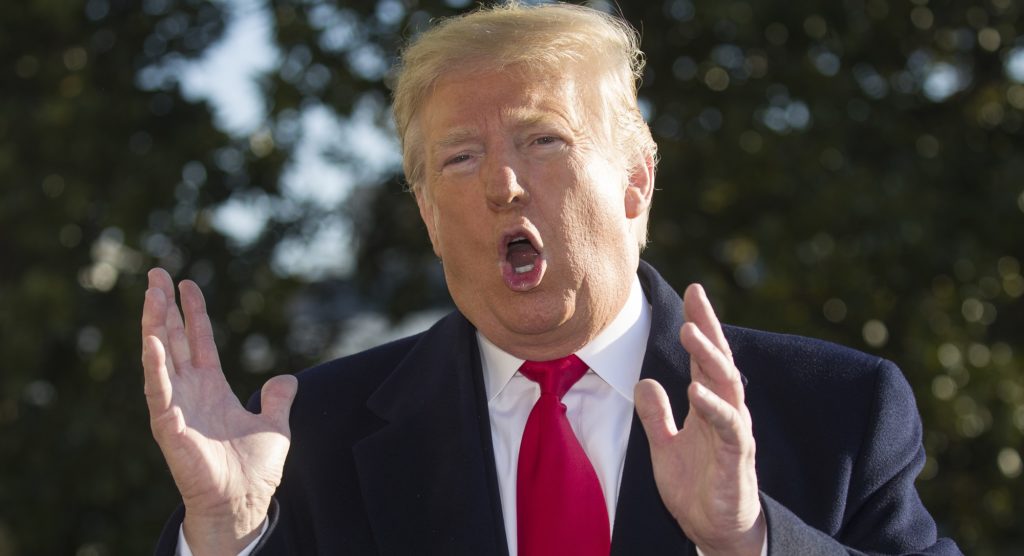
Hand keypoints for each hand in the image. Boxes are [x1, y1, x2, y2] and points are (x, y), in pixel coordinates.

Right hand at [141, 268, 296, 554]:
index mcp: (212, 389)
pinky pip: (159, 389)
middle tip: (157, 273)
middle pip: (174, 340)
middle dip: (164, 307)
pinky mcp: (170, 425)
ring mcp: (177, 406)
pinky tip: (153, 339)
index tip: (187, 283)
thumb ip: (278, 399)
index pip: (199, 341)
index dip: (193, 312)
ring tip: (151, 293)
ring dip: (155, 325)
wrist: (243, 503)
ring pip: (161, 357)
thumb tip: (287, 380)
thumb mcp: (275, 425)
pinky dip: (155, 365)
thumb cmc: (254, 471)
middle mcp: (190, 392)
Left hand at [635, 284, 764, 555]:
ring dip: (709, 357)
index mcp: (709, 405)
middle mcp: (725, 412)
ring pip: (727, 386)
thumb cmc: (698, 488)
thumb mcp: (664, 446)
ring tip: (690, 331)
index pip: (706, 357)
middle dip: (708, 327)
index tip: (693, 290)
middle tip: (695, 297)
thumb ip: (656, 414)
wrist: (716, 532)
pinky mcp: (737, 458)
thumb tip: (643, 381)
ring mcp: (733, 433)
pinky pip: (729, 426)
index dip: (701, 323)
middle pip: (720, 361)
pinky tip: (696, 388)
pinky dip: (713, 406)